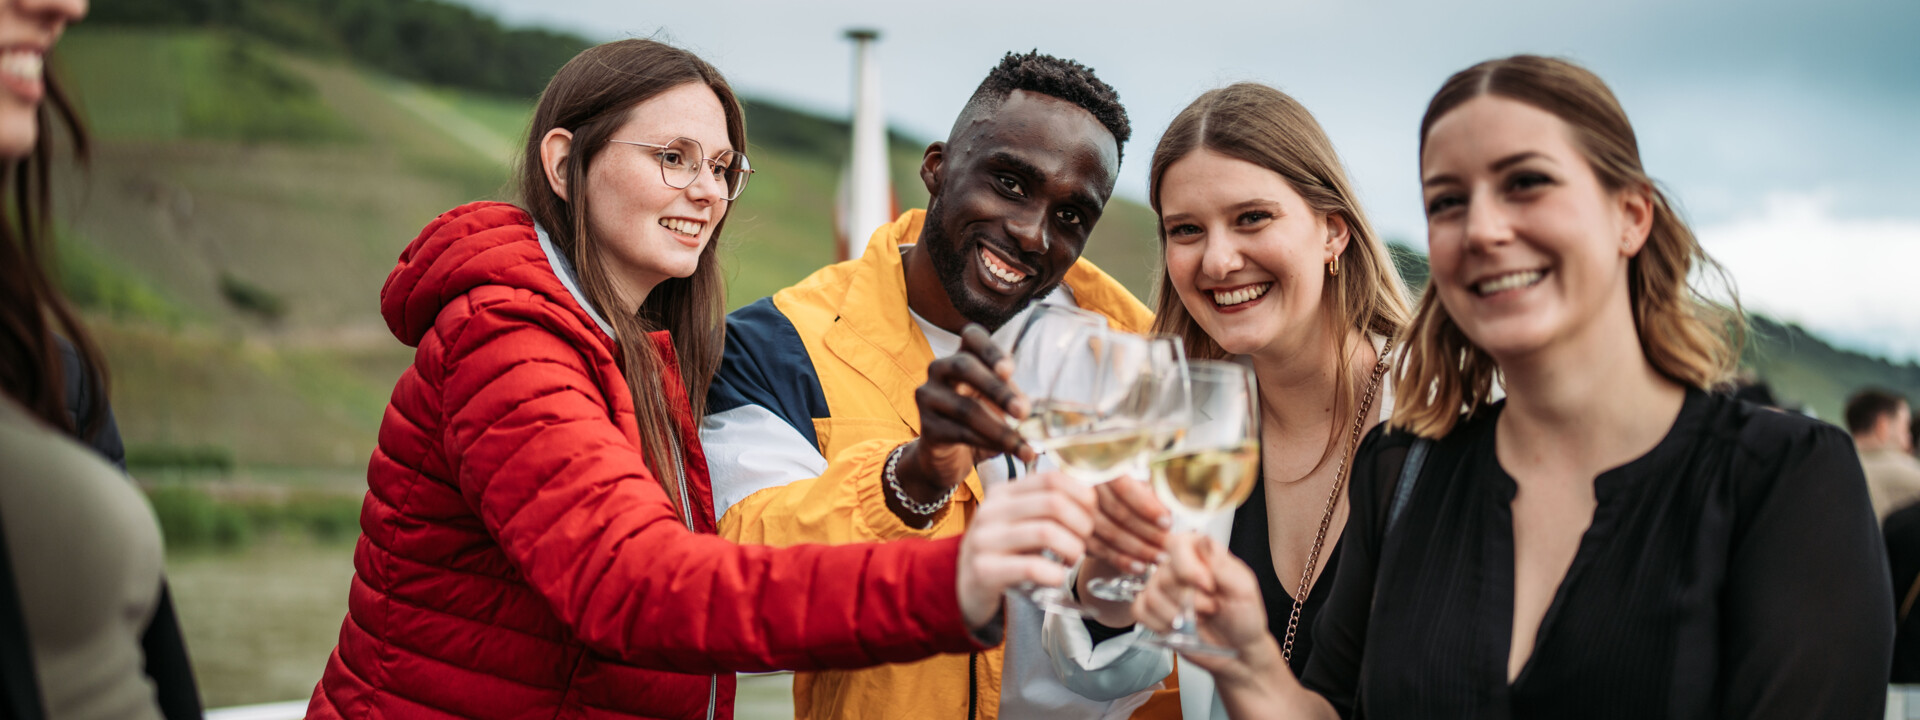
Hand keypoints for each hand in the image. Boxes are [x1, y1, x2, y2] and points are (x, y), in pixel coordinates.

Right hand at [891, 324, 1034, 522]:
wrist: (948, 456)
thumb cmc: (979, 420)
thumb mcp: (998, 403)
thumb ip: (1011, 396)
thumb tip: (1026, 407)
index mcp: (962, 355)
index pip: (971, 336)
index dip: (990, 349)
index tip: (1009, 370)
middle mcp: (939, 369)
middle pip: (965, 367)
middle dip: (998, 390)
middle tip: (1024, 412)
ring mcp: (929, 397)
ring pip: (966, 408)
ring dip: (1000, 429)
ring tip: (1025, 445)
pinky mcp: (927, 427)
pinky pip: (960, 433)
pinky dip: (989, 443)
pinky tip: (1010, 451)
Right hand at [956, 470, 1094, 632]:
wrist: (964, 585)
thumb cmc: (1003, 551)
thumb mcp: (1019, 520)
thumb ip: (1046, 505)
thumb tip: (1090, 495)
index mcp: (1002, 493)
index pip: (1051, 478)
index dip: (1082, 494)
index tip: (1092, 512)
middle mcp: (991, 511)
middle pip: (1053, 502)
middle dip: (1082, 523)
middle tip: (1085, 539)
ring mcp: (984, 540)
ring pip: (1046, 532)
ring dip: (1072, 548)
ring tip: (1072, 559)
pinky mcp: (984, 570)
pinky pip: (1032, 567)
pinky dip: (1055, 574)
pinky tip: (1057, 577)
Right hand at [1086, 473, 1171, 573]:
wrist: (1092, 494)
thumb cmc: (1123, 486)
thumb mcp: (1136, 477)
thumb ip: (1149, 490)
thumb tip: (1167, 509)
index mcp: (1101, 468)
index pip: (1124, 488)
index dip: (1147, 506)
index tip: (1167, 522)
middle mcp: (1085, 487)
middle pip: (1118, 513)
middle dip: (1147, 532)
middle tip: (1168, 544)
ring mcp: (1076, 511)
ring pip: (1109, 534)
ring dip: (1137, 549)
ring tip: (1159, 557)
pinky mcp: (1075, 532)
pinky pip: (1098, 550)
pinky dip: (1120, 560)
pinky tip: (1138, 566)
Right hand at [1132, 533, 1282, 681]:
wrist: (1238, 648)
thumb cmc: (1244, 616)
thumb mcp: (1242, 589)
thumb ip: (1222, 565)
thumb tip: (1203, 540)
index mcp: (1200, 552)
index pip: (1177, 544)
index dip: (1188, 567)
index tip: (1208, 586)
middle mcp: (1177, 566)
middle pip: (1164, 575)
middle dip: (1190, 600)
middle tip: (1212, 608)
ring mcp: (1162, 588)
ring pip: (1152, 595)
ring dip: (1177, 615)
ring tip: (1198, 620)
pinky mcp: (1152, 610)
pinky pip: (1140, 611)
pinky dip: (1160, 624)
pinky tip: (1179, 628)